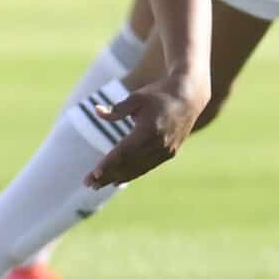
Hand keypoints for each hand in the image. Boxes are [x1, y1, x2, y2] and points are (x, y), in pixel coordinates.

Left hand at [82, 67, 209, 187]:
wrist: (189, 96)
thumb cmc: (159, 93)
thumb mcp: (136, 98)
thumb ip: (117, 109)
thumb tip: (97, 111)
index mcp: (148, 131)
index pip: (123, 153)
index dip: (107, 165)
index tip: (93, 175)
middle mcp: (158, 145)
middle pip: (128, 165)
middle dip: (108, 176)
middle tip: (89, 184)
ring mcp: (165, 151)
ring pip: (138, 169)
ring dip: (118, 177)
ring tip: (100, 185)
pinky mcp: (170, 152)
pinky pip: (147, 167)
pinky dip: (133, 173)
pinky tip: (120, 178)